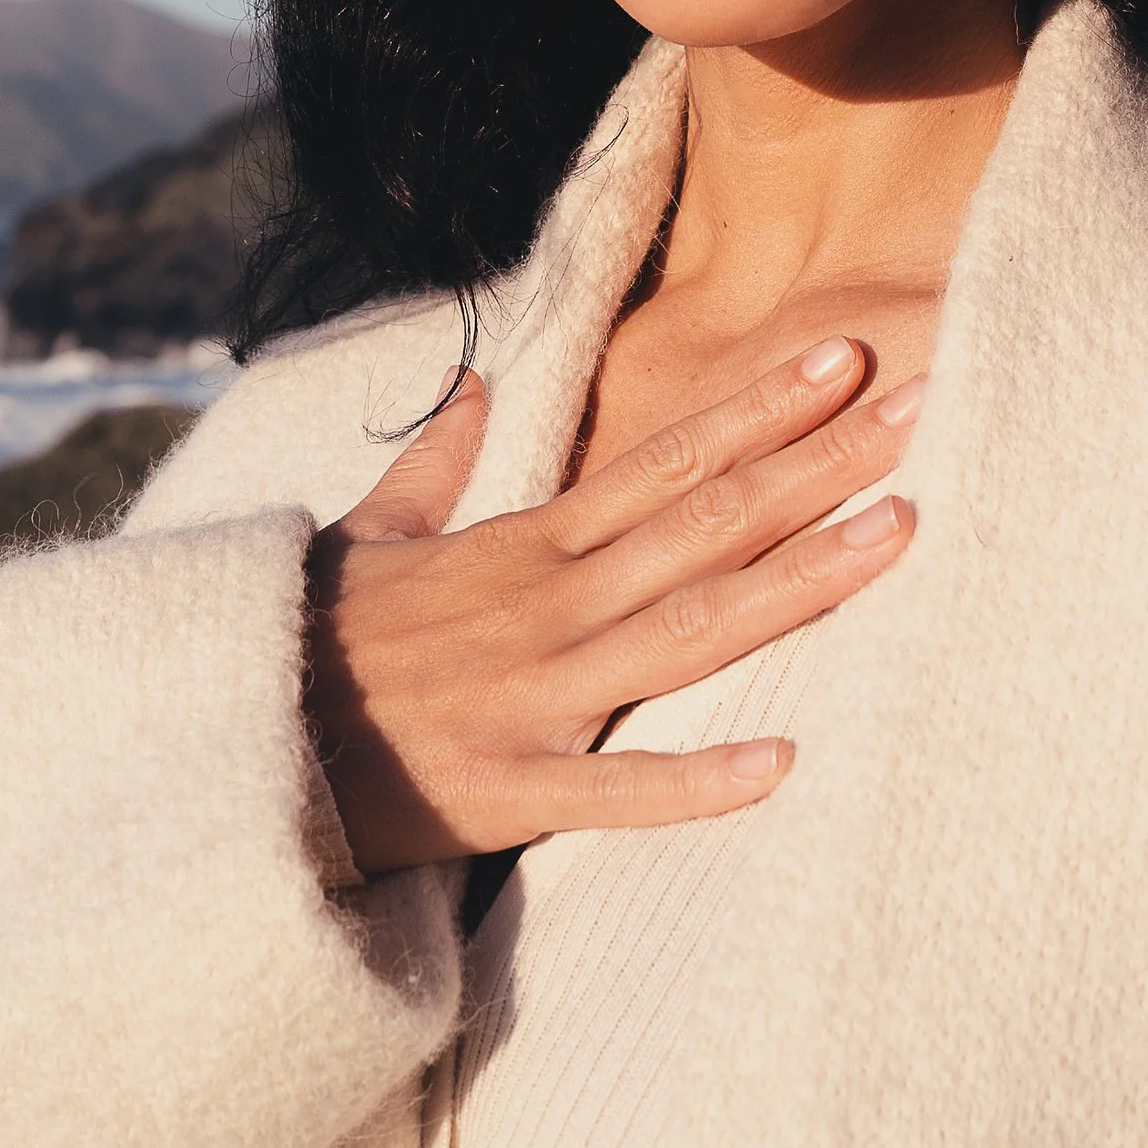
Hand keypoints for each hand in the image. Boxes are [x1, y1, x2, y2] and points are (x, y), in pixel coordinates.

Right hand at [303, 338, 919, 873]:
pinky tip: (785, 763)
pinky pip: (616, 791)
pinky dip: (697, 780)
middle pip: (706, 523)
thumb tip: (477, 388)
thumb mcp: (366, 535)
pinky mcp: (507, 790)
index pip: (666, 460)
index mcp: (522, 547)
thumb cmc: (304, 645)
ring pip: (689, 629)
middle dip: (820, 464)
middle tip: (928, 409)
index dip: (760, 408)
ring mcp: (532, 697)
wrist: (219, 747)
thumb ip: (435, 465)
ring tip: (901, 532)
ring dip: (800, 580)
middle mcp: (544, 607)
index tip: (846, 356)